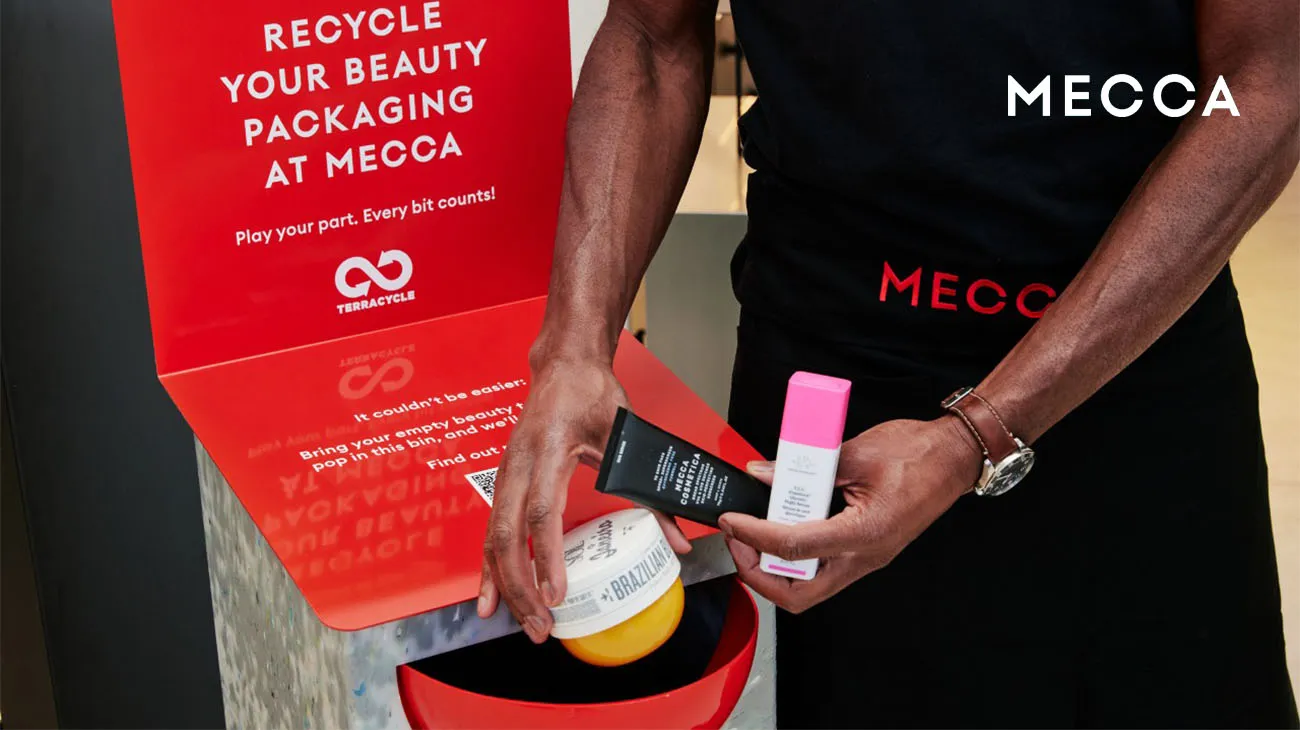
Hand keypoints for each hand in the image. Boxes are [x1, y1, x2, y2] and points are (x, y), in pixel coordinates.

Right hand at [477, 355, 690, 641]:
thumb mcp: (627, 435)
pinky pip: (491, 530)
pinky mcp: (503, 482)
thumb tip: (678, 540)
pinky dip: (491, 567)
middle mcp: (518, 465)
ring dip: (504, 584)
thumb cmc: (592, 393)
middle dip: (520, 585)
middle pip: (506, 534)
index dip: (546, 556)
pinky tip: (492, 598)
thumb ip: (649, 489)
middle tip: (541, 626)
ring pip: (493, 537)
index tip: (557, 594)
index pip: (542, 511)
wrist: (563, 365)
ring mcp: (505, 473)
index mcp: (548, 449)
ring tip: (520, 623)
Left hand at [719, 416, 982, 613]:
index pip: (794, 548)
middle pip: (799, 595)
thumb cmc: (919, 453)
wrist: (955, 457)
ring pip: (810, 586)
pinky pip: (823, 566)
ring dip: (776, 568)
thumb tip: (764, 473)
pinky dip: (796, 554)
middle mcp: (865, 556)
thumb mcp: (855, 452)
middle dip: (760, 575)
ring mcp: (866, 558)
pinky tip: (784, 524)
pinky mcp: (865, 550)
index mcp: (864, 534)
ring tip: (756, 533)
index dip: (753, 537)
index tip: (731, 523)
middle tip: (740, 541)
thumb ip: (805, 465)